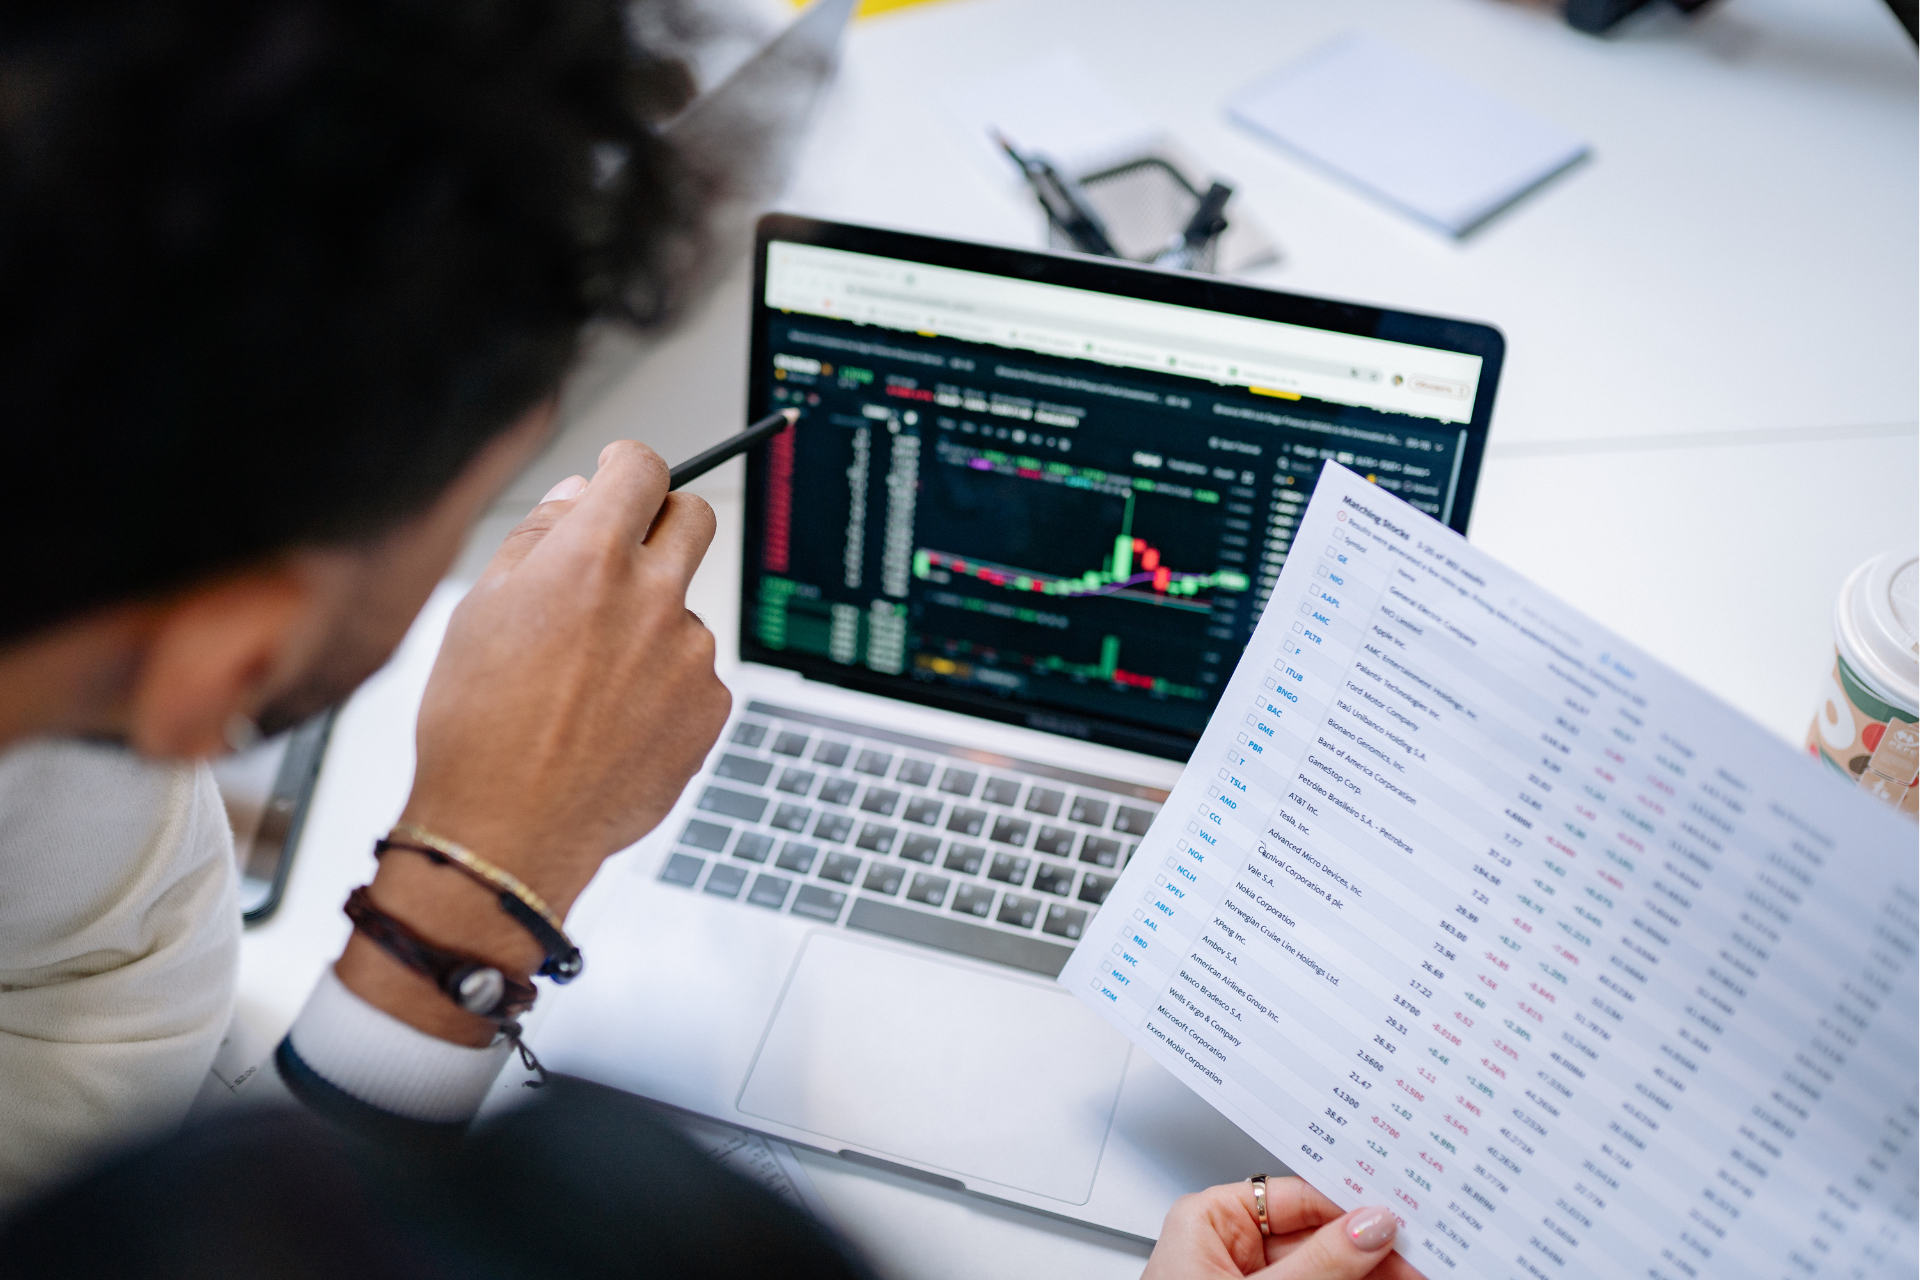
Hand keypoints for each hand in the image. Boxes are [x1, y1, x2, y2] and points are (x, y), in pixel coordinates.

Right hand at [338, 440, 730, 1041]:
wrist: (507, 831)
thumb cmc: (477, 727)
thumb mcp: (478, 609)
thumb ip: (539, 538)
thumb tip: (580, 496)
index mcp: (591, 559)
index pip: (642, 468)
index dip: (627, 465)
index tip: (621, 474)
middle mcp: (652, 597)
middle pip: (693, 518)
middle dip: (662, 521)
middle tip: (624, 554)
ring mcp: (689, 653)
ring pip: (683, 608)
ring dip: (650, 623)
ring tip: (587, 683)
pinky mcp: (710, 706)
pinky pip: (693, 672)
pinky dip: (663, 685)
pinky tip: (612, 721)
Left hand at [1143, 1178, 1423, 1279]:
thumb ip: (1318, 1265)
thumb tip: (1369, 1227)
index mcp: (1208, 1222)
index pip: (1296, 1197)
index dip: (1352, 1208)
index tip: (1400, 1222)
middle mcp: (1229, 1251)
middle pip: (1320, 1238)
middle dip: (1370, 1250)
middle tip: (1420, 1259)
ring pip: (1328, 1272)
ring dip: (1370, 1274)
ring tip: (1414, 1275)